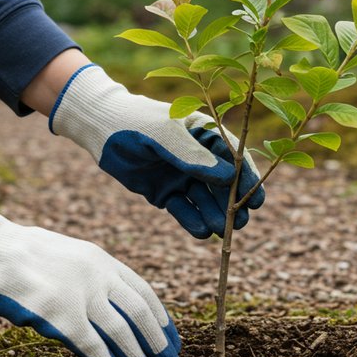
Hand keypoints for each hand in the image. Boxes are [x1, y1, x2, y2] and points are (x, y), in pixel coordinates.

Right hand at [0, 192, 180, 356]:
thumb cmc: (22, 255)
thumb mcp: (69, 255)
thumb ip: (92, 276)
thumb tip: (111, 304)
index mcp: (101, 260)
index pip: (144, 293)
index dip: (161, 320)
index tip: (172, 341)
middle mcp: (97, 275)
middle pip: (139, 314)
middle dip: (158, 344)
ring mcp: (78, 294)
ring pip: (121, 331)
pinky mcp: (58, 313)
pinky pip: (91, 344)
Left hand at [49, 64, 265, 238]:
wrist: (100, 129)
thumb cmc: (137, 123)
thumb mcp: (165, 136)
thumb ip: (194, 157)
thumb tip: (229, 177)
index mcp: (204, 134)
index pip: (233, 158)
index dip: (247, 179)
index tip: (256, 199)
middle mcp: (197, 157)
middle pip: (222, 184)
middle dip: (232, 203)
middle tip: (240, 222)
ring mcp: (181, 176)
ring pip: (204, 200)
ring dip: (214, 215)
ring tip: (222, 230)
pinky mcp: (164, 192)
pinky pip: (182, 209)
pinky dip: (192, 221)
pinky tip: (202, 232)